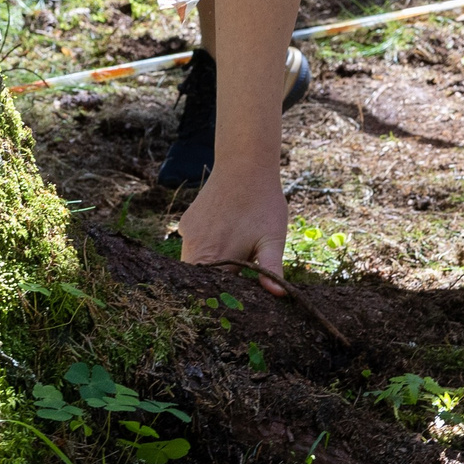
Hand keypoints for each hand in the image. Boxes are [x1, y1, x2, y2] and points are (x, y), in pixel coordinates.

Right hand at [175, 165, 291, 294]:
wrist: (244, 165)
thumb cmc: (263, 204)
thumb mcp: (273, 239)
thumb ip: (271, 270)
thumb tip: (278, 296)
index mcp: (215, 258)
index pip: (212, 293)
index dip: (224, 298)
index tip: (238, 297)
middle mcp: (194, 248)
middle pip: (199, 280)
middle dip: (215, 284)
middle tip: (236, 279)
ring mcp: (187, 234)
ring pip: (193, 262)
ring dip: (209, 264)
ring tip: (230, 256)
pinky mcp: (186, 222)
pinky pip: (191, 244)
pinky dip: (203, 247)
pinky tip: (221, 236)